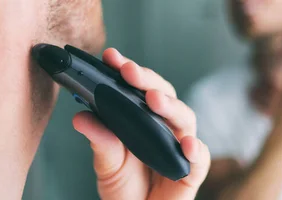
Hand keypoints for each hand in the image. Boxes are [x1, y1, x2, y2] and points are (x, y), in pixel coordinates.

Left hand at [72, 48, 210, 199]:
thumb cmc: (124, 189)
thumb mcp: (106, 164)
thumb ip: (100, 141)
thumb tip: (82, 117)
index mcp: (143, 119)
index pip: (139, 88)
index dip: (129, 70)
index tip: (111, 57)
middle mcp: (164, 128)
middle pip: (164, 96)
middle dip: (147, 80)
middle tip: (129, 71)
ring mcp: (180, 147)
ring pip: (184, 119)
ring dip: (169, 106)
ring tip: (153, 100)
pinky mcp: (191, 172)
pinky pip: (200, 158)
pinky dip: (195, 149)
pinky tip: (185, 143)